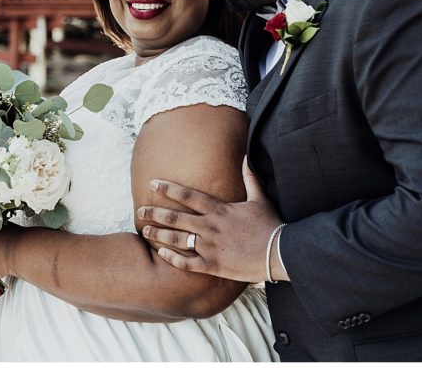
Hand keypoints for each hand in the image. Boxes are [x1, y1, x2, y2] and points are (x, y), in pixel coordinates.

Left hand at [138, 157, 286, 282]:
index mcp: (219, 209)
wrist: (281, 253)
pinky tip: (161, 254)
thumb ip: (249, 178)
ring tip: (144, 230)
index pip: (187, 195)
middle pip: (176, 217)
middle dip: (155, 213)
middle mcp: (210, 226)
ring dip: (159, 234)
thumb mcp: (260, 199)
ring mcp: (210, 246)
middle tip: (139, 210)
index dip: (168, 188)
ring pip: (177, 239)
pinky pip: (187, 263)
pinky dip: (172, 258)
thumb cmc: (271, 225)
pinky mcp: (214, 265)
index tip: (152, 183)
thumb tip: (247, 156)